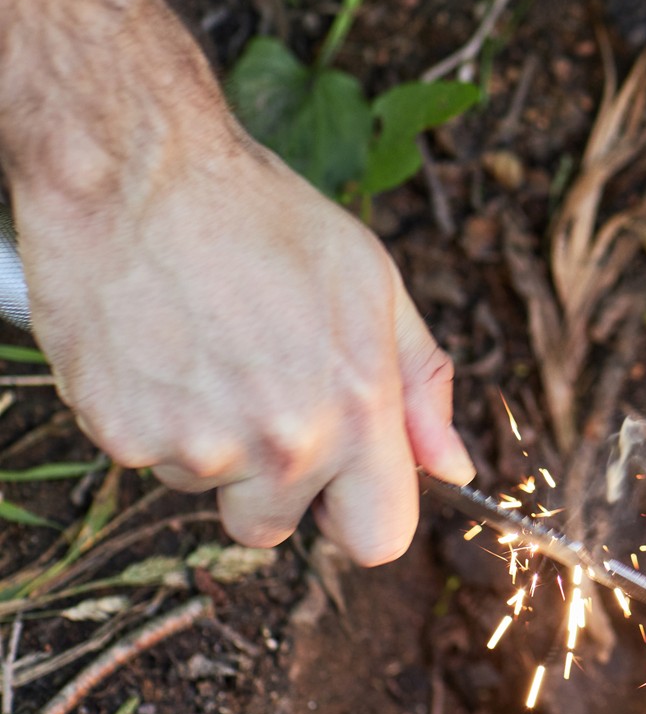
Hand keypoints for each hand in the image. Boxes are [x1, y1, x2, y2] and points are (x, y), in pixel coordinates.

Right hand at [14, 119, 472, 564]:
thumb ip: (421, 384)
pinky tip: (164, 349)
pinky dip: (155, 420)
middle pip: (279, 526)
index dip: (362, 509)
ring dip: (214, 444)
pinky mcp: (123, 437)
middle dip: (277, 480)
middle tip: (263, 388)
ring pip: (212, 491)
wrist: (141, 177)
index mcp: (356, 407)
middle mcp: (283, 441)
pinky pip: (150, 461)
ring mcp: (198, 446)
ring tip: (212, 351)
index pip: (380, 536)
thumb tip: (453, 464)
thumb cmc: (263, 219)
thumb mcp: (375, 285)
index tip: (347, 477)